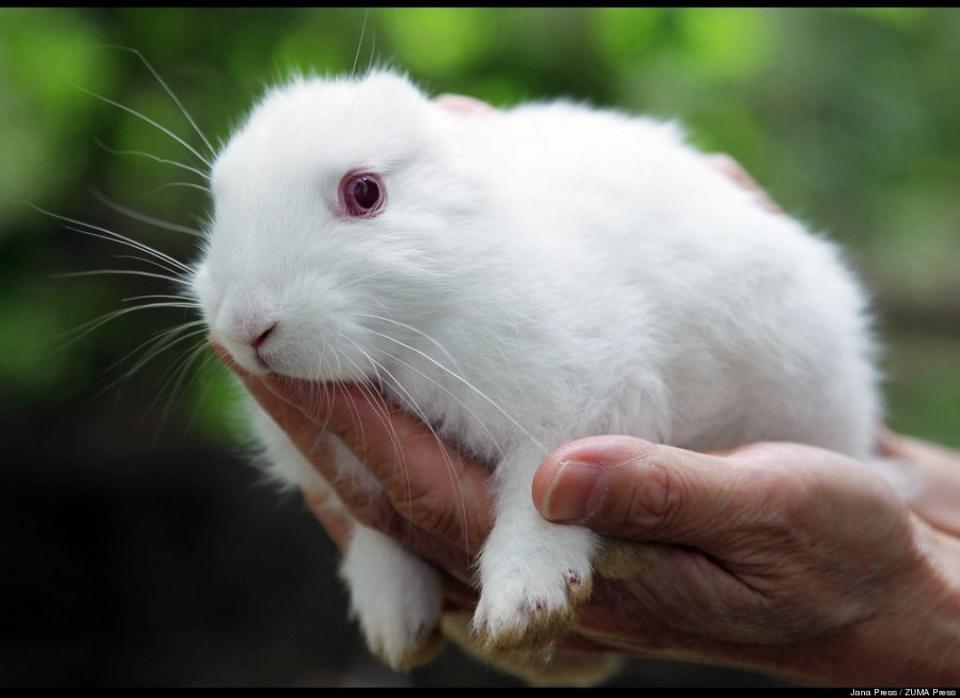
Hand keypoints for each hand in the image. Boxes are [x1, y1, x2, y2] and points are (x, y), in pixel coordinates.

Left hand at [216, 346, 959, 681]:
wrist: (863, 589)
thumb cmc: (833, 554)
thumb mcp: (773, 517)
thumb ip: (666, 496)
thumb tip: (557, 470)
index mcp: (577, 565)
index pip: (429, 496)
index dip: (347, 427)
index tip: (277, 359)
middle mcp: (541, 571)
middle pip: (391, 494)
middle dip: (310, 419)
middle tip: (242, 336)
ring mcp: (539, 554)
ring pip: (404, 493)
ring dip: (334, 425)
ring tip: (274, 356)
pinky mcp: (555, 524)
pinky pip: (445, 482)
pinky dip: (389, 433)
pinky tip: (357, 393)